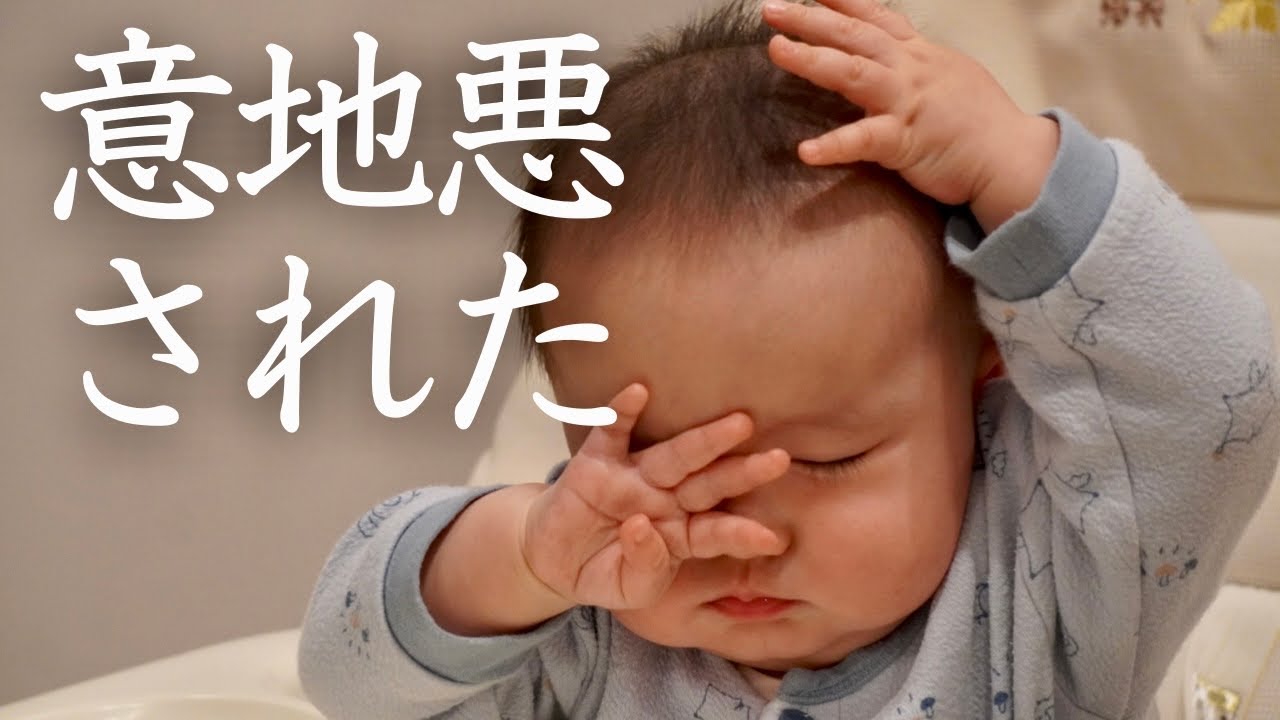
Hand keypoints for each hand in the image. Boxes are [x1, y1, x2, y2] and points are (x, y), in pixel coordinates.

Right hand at [521, 383, 790, 609]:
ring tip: (740, 423)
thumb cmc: (604, 571)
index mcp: (680, 533)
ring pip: (675, 454)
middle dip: (743, 471)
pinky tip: (638, 392)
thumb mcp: (630, 587)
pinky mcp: (597, 462)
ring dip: (705, 439)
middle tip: (779, 459)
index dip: (742, 534)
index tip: (772, 539)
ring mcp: (634, 476)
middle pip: (710, 482)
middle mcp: (666, 498)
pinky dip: (622, 411)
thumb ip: (645, 565)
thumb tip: (642, 527)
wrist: (554, 560)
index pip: (716, 531)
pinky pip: (612, 431)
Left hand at [762, 0, 1059, 229]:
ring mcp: (908, 102)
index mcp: (921, 56)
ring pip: (853, 73)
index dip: (841, 2)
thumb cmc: (982, 125)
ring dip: (811, 59)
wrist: (1016, 158)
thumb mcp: (950, 78)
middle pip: (854, 36)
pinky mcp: (907, 142)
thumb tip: (892, 61)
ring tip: (775, 49)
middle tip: (770, 9)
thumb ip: (916, 67)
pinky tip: (805, 151)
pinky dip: (833, 145)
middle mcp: (912, 70)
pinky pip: (864, 141)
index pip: (876, 18)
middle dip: (809, 19)